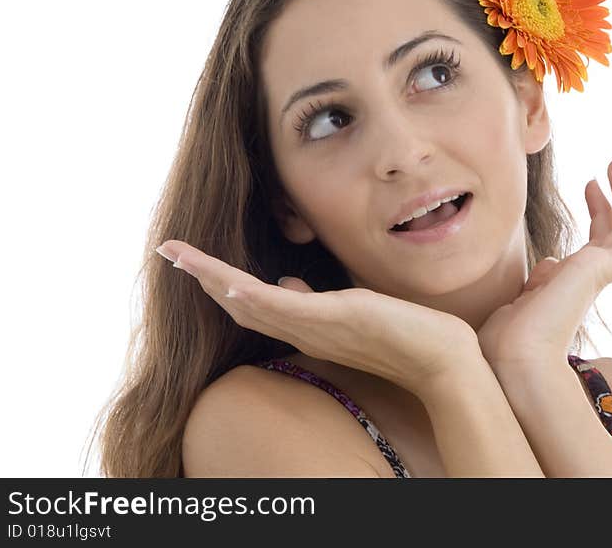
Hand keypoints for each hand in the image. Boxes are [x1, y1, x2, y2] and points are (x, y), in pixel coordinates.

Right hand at [155, 240, 478, 395]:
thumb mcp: (353, 310)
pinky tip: (226, 279)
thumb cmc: (403, 334)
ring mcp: (315, 329)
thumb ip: (315, 300)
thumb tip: (288, 281)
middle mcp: (303, 332)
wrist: (440, 358)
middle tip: (171, 253)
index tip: (193, 261)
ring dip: (212, 280)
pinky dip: (250, 293)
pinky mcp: (333, 321)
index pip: (253, 305)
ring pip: (251, 304)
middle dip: (203, 278)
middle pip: (240, 306)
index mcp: (306, 327)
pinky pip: (282, 308)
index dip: (219, 284)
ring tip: (180, 257)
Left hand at [477, 158, 611, 366]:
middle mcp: (593, 278)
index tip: (592, 183)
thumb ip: (546, 275)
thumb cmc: (512, 333)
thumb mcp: (529, 293)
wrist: (512, 352)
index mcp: (576, 280)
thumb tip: (554, 262)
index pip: (597, 239)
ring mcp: (602, 277)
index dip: (599, 209)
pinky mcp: (606, 275)